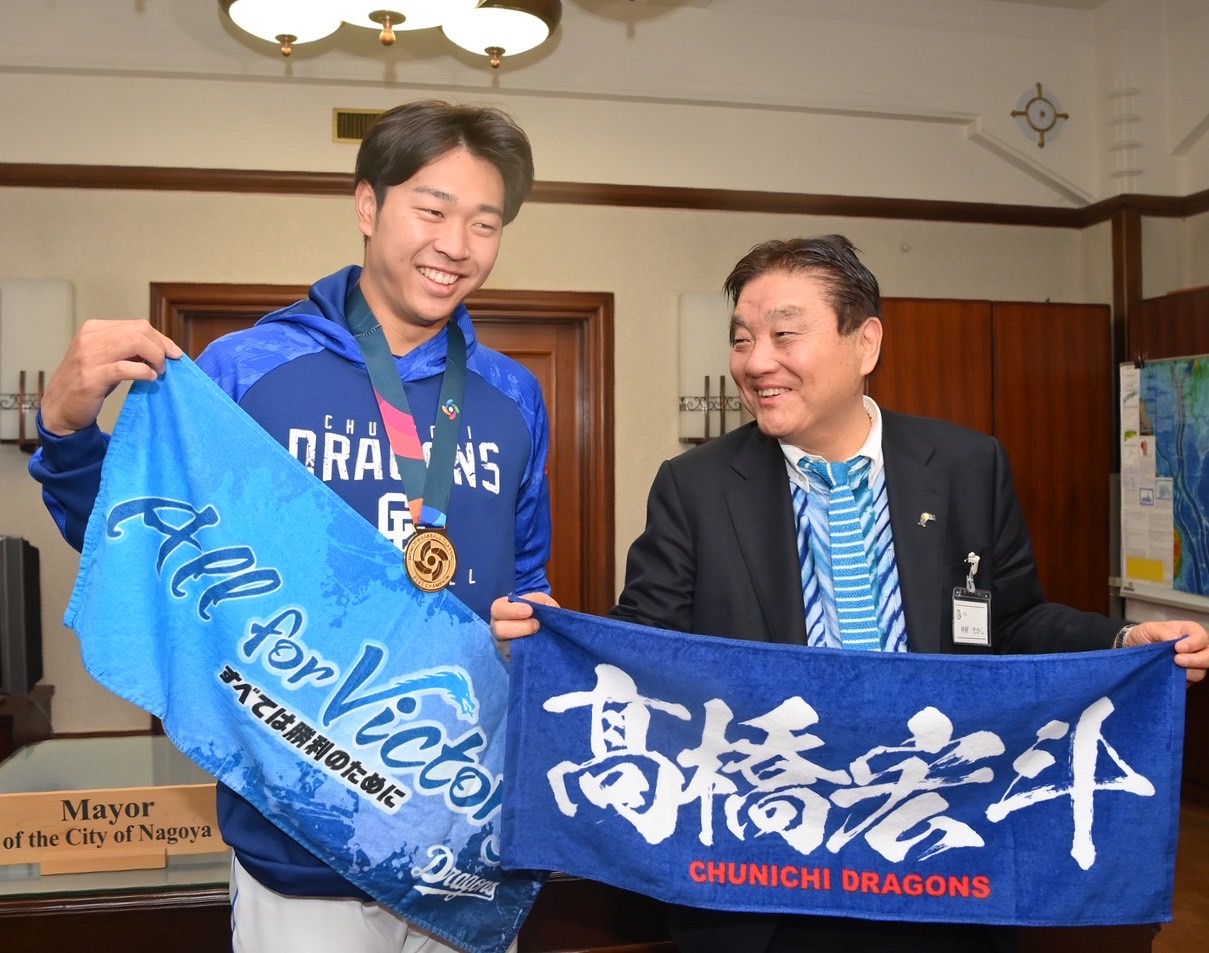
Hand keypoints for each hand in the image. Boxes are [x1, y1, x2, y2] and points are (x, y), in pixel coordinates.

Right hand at [40, 319, 183, 435]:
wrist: (60, 407)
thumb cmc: (88, 383)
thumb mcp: (107, 358)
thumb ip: (128, 349)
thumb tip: (162, 347)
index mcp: (94, 329)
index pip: (138, 325)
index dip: (161, 338)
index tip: (173, 353)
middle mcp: (90, 338)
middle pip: (139, 331)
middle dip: (161, 347)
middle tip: (165, 364)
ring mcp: (89, 356)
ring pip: (135, 343)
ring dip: (155, 358)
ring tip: (158, 371)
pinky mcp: (92, 377)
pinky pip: (127, 368)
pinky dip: (145, 372)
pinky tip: (150, 379)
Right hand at [490, 591, 558, 660]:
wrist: (554, 635)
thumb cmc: (543, 615)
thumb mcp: (543, 602)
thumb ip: (537, 599)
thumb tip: (532, 604)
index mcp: (503, 611)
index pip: (498, 608)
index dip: (512, 610)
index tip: (529, 610)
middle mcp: (499, 628)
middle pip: (497, 629)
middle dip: (518, 626)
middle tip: (537, 625)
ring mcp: (504, 646)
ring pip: (504, 646)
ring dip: (522, 639)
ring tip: (538, 634)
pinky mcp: (511, 660)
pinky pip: (513, 659)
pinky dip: (524, 653)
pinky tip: (536, 647)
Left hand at [1125, 620, 1208, 683]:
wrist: (1133, 649)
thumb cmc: (1144, 635)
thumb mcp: (1149, 629)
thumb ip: (1163, 632)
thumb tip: (1175, 639)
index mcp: (1190, 632)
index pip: (1201, 637)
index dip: (1193, 643)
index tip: (1178, 648)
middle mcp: (1195, 649)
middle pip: (1208, 656)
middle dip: (1197, 660)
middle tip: (1178, 660)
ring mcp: (1192, 665)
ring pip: (1200, 671)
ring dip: (1188, 672)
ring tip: (1172, 669)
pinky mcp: (1184, 678)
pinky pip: (1189, 682)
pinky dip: (1181, 681)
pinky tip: (1170, 678)